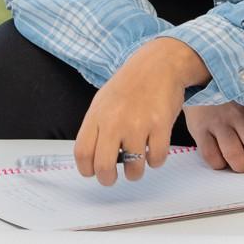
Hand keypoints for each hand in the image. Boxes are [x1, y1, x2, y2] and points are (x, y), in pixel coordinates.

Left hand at [75, 37, 206, 185]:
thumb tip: (92, 158)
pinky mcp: (161, 125)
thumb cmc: (131, 84)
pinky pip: (156, 157)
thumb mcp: (103, 101)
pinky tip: (154, 151)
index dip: (87, 169)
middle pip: (103, 166)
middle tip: (113, 178)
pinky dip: (155, 160)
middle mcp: (115, 121)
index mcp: (97, 116)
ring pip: (133, 167)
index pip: (82, 153)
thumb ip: (96, 128)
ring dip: (135, 173)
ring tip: (137, 166)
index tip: (93, 172)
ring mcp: (139, 124)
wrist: (159, 64)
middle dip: (108, 179)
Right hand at [184, 101, 243, 174]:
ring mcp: (219, 121)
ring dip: (241, 167)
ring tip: (243, 165)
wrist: (202, 83)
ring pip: (233, 155)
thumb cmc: (237, 101)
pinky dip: (220, 164)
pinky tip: (224, 160)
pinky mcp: (200, 129)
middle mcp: (239, 114)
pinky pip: (211, 156)